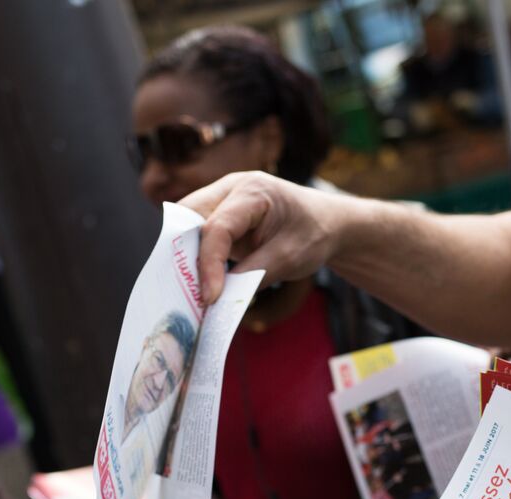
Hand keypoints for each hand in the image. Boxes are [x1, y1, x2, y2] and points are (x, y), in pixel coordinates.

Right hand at [180, 172, 338, 305]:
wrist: (327, 223)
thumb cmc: (313, 234)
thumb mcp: (289, 259)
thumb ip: (252, 276)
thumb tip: (216, 298)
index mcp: (253, 191)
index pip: (218, 227)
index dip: (209, 264)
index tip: (210, 297)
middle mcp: (231, 188)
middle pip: (190, 216)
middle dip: (183, 253)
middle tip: (184, 290)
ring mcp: (223, 200)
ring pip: (188, 224)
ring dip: (184, 255)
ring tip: (187, 289)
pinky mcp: (221, 216)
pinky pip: (197, 234)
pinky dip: (193, 257)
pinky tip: (194, 281)